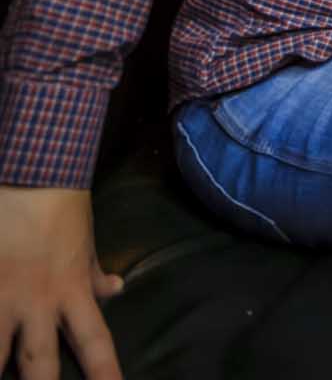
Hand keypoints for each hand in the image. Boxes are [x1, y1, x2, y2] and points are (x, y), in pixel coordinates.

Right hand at [0, 187, 122, 379]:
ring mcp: (0, 296)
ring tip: (1, 376)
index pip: (94, 343)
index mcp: (71, 292)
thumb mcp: (85, 244)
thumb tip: (116, 289)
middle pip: (38, 363)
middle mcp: (36, 303)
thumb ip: (94, 274)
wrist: (31, 175)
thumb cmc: (60, 208)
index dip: (104, 374)